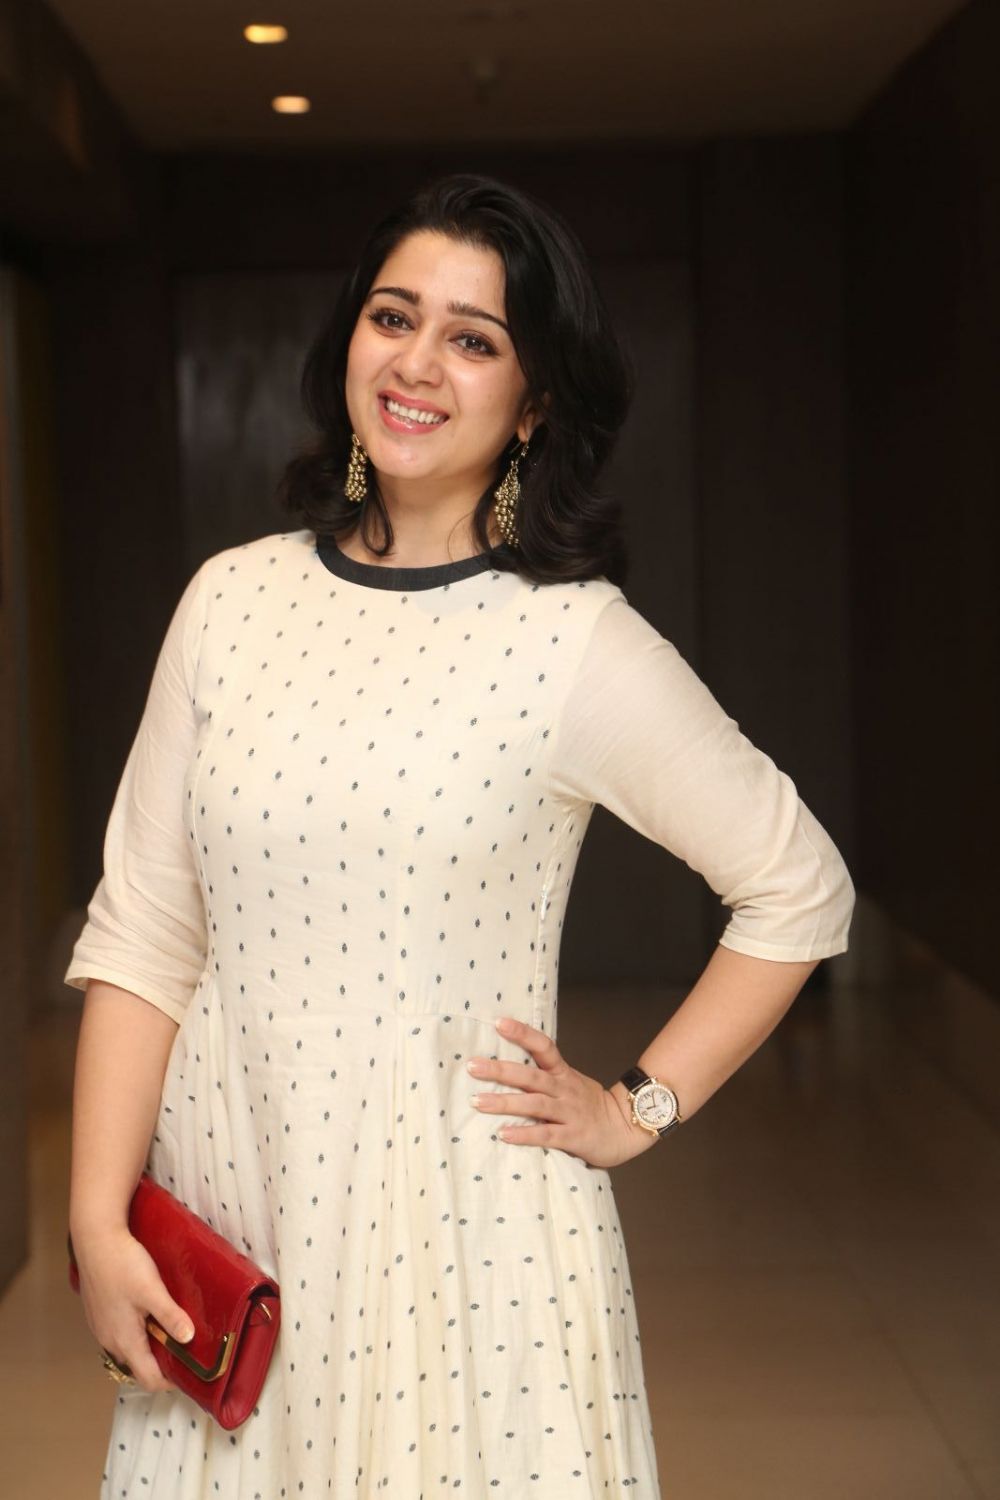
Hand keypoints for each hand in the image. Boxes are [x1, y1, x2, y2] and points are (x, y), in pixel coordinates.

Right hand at [70, 1224, 195, 1393]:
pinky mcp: (98, 1314)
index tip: (189, 1375)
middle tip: (186, 1350)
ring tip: (170, 1330)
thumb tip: (189, 1339)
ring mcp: (101, 1328)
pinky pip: (120, 1334)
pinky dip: (136, 1333)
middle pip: (138, 1365)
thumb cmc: (123, 1264)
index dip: (169, 1382)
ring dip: (148, 1346)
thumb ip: (170, 1316)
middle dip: (161, 1364)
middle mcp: (110, 1340)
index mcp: (125, 1340)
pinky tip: (148, 1315)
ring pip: (128, 1349)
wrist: (95, 1241)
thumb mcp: (152, 1290)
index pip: (148, 1379)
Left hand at [467, 1016, 659, 1168]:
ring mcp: (569, 1112)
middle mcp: (564, 1089)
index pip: (543, 1046)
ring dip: (504, 1102)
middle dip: (500, 1070)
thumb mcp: (571, 1082)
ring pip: (534, 1104)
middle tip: (472, 1066)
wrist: (626, 1128)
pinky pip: (546, 1134)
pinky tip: (504, 1134)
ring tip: (477, 1102)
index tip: (499, 1022)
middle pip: (530, 1075)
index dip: (522, 1033)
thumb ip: (545, 1076)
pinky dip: (525, 1134)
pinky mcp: (574, 1136)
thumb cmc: (590, 1106)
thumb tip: (506, 1066)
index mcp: (563, 1073)